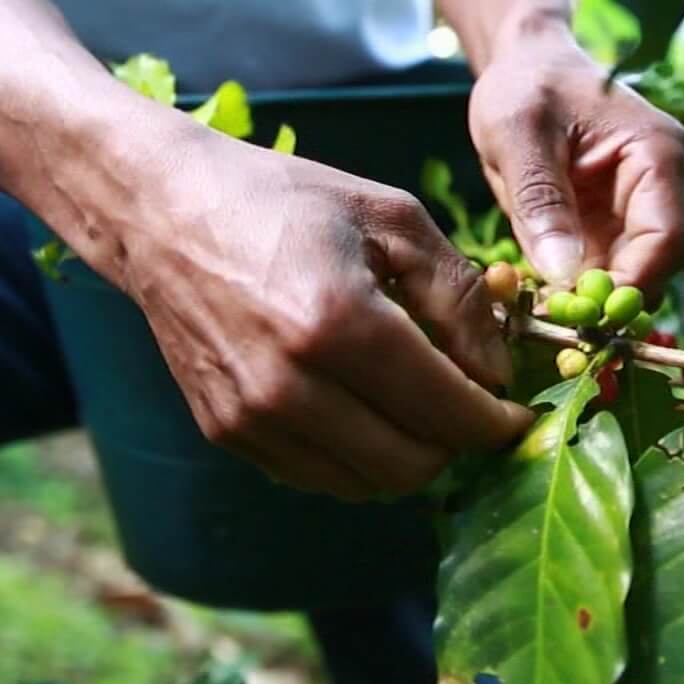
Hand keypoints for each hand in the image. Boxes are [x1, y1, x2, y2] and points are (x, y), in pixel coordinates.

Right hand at [99, 111, 531, 500]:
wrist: (163, 212)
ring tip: (417, 402)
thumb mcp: (391, 217)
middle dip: (456, 442)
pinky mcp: (225, 432)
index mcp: (339, 322)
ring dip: (407, 455)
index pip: (447, 413)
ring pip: (367, 484)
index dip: (498, 423)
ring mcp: (251, 417)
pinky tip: (363, 404)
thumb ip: (457, 295)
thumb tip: (495, 372)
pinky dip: (357, 456)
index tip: (519, 411)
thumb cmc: (285, 200)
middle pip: (413, 466)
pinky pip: (318, 476)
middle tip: (470, 404)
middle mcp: (290, 384)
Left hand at [469, 30, 683, 293]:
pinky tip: (543, 298)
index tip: (583, 316)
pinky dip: (578, 286)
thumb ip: (541, 200)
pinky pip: (604, 266)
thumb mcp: (518, 134)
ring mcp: (637, 204)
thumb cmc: (525, 84)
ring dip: (593, 298)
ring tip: (545, 313)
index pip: (666, 238)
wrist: (524, 62)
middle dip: (612, 299)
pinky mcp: (611, 219)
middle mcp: (660, 183)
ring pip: (631, 272)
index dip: (631, 285)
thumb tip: (562, 275)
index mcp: (657, 154)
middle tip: (558, 325)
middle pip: (656, 263)